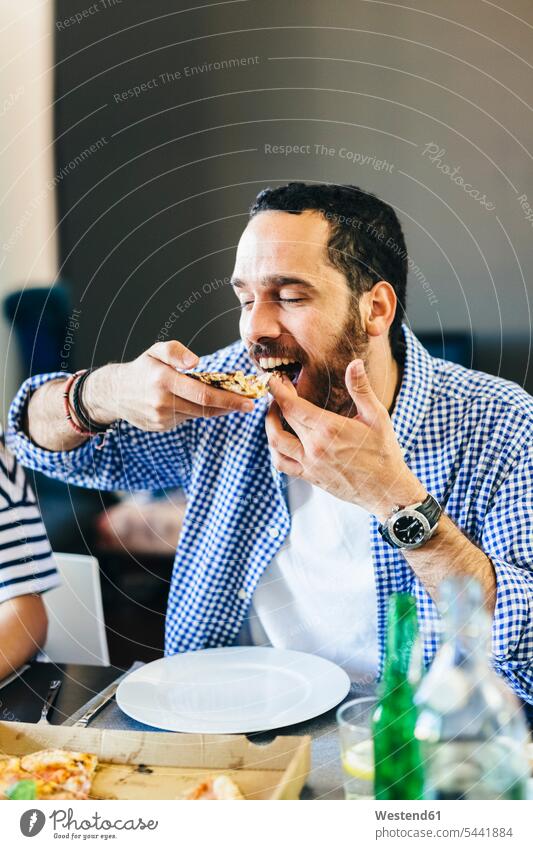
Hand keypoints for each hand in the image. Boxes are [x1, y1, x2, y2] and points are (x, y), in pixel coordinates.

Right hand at [84, 341, 254, 431]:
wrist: (115, 392)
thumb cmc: (142, 368)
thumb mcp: (155, 351)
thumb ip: (175, 351)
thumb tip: (195, 362)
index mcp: (163, 380)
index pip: (203, 393)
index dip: (228, 399)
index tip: (248, 400)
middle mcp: (162, 401)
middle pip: (205, 407)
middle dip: (229, 406)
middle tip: (248, 405)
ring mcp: (162, 417)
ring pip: (198, 414)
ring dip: (216, 408)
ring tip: (231, 401)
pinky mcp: (162, 426)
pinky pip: (186, 418)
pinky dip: (197, 411)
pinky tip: (201, 403)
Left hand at [265, 359, 425, 519]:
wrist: (386, 489)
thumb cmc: (384, 451)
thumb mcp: (377, 417)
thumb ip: (361, 389)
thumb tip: (354, 363)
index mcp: (329, 429)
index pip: (292, 405)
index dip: (279, 390)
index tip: (274, 379)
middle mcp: (315, 447)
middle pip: (282, 419)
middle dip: (275, 401)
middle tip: (278, 389)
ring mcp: (310, 464)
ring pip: (275, 443)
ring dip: (269, 425)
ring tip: (274, 412)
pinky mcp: (310, 476)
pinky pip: (282, 464)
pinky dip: (275, 450)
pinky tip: (280, 440)